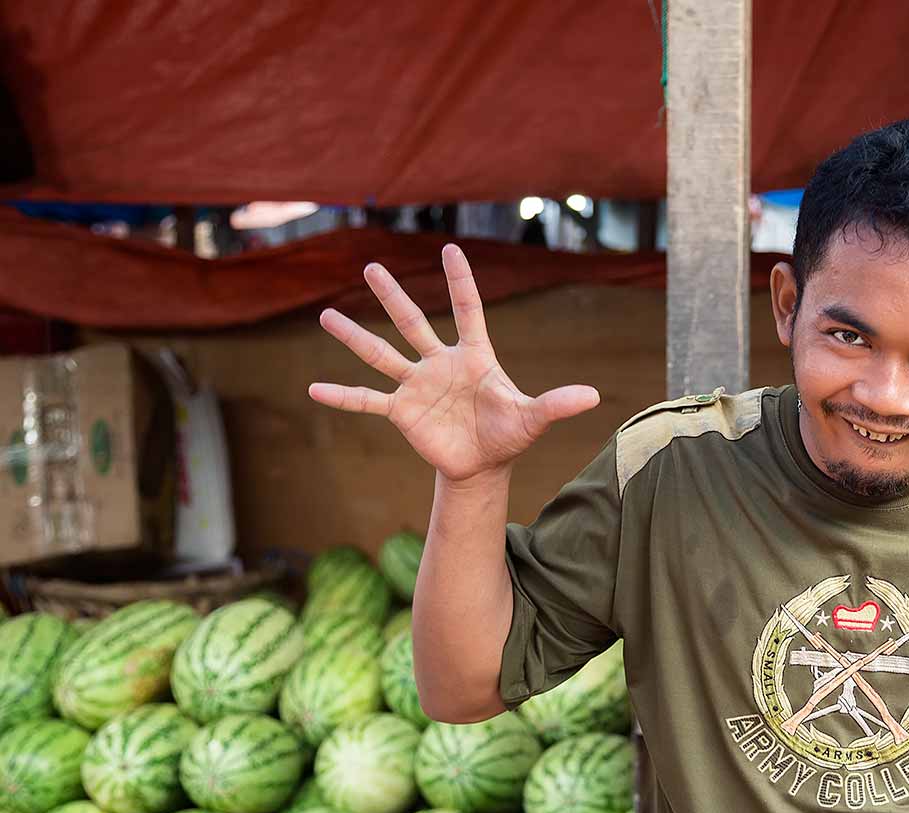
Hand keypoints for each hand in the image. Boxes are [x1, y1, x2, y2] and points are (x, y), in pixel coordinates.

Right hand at [309, 244, 599, 482]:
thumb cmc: (509, 435)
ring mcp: (417, 385)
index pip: (468, 310)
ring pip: (381, 354)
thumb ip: (557, 404)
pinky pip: (368, 400)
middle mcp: (440, 364)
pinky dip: (343, 396)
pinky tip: (314, 388)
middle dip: (392, 296)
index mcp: (473, 356)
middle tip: (371, 267)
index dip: (460, 282)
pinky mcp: (403, 412)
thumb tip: (593, 396)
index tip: (449, 250)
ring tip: (325, 315)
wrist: (484, 465)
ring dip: (354, 336)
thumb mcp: (533, 418)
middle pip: (412, 322)